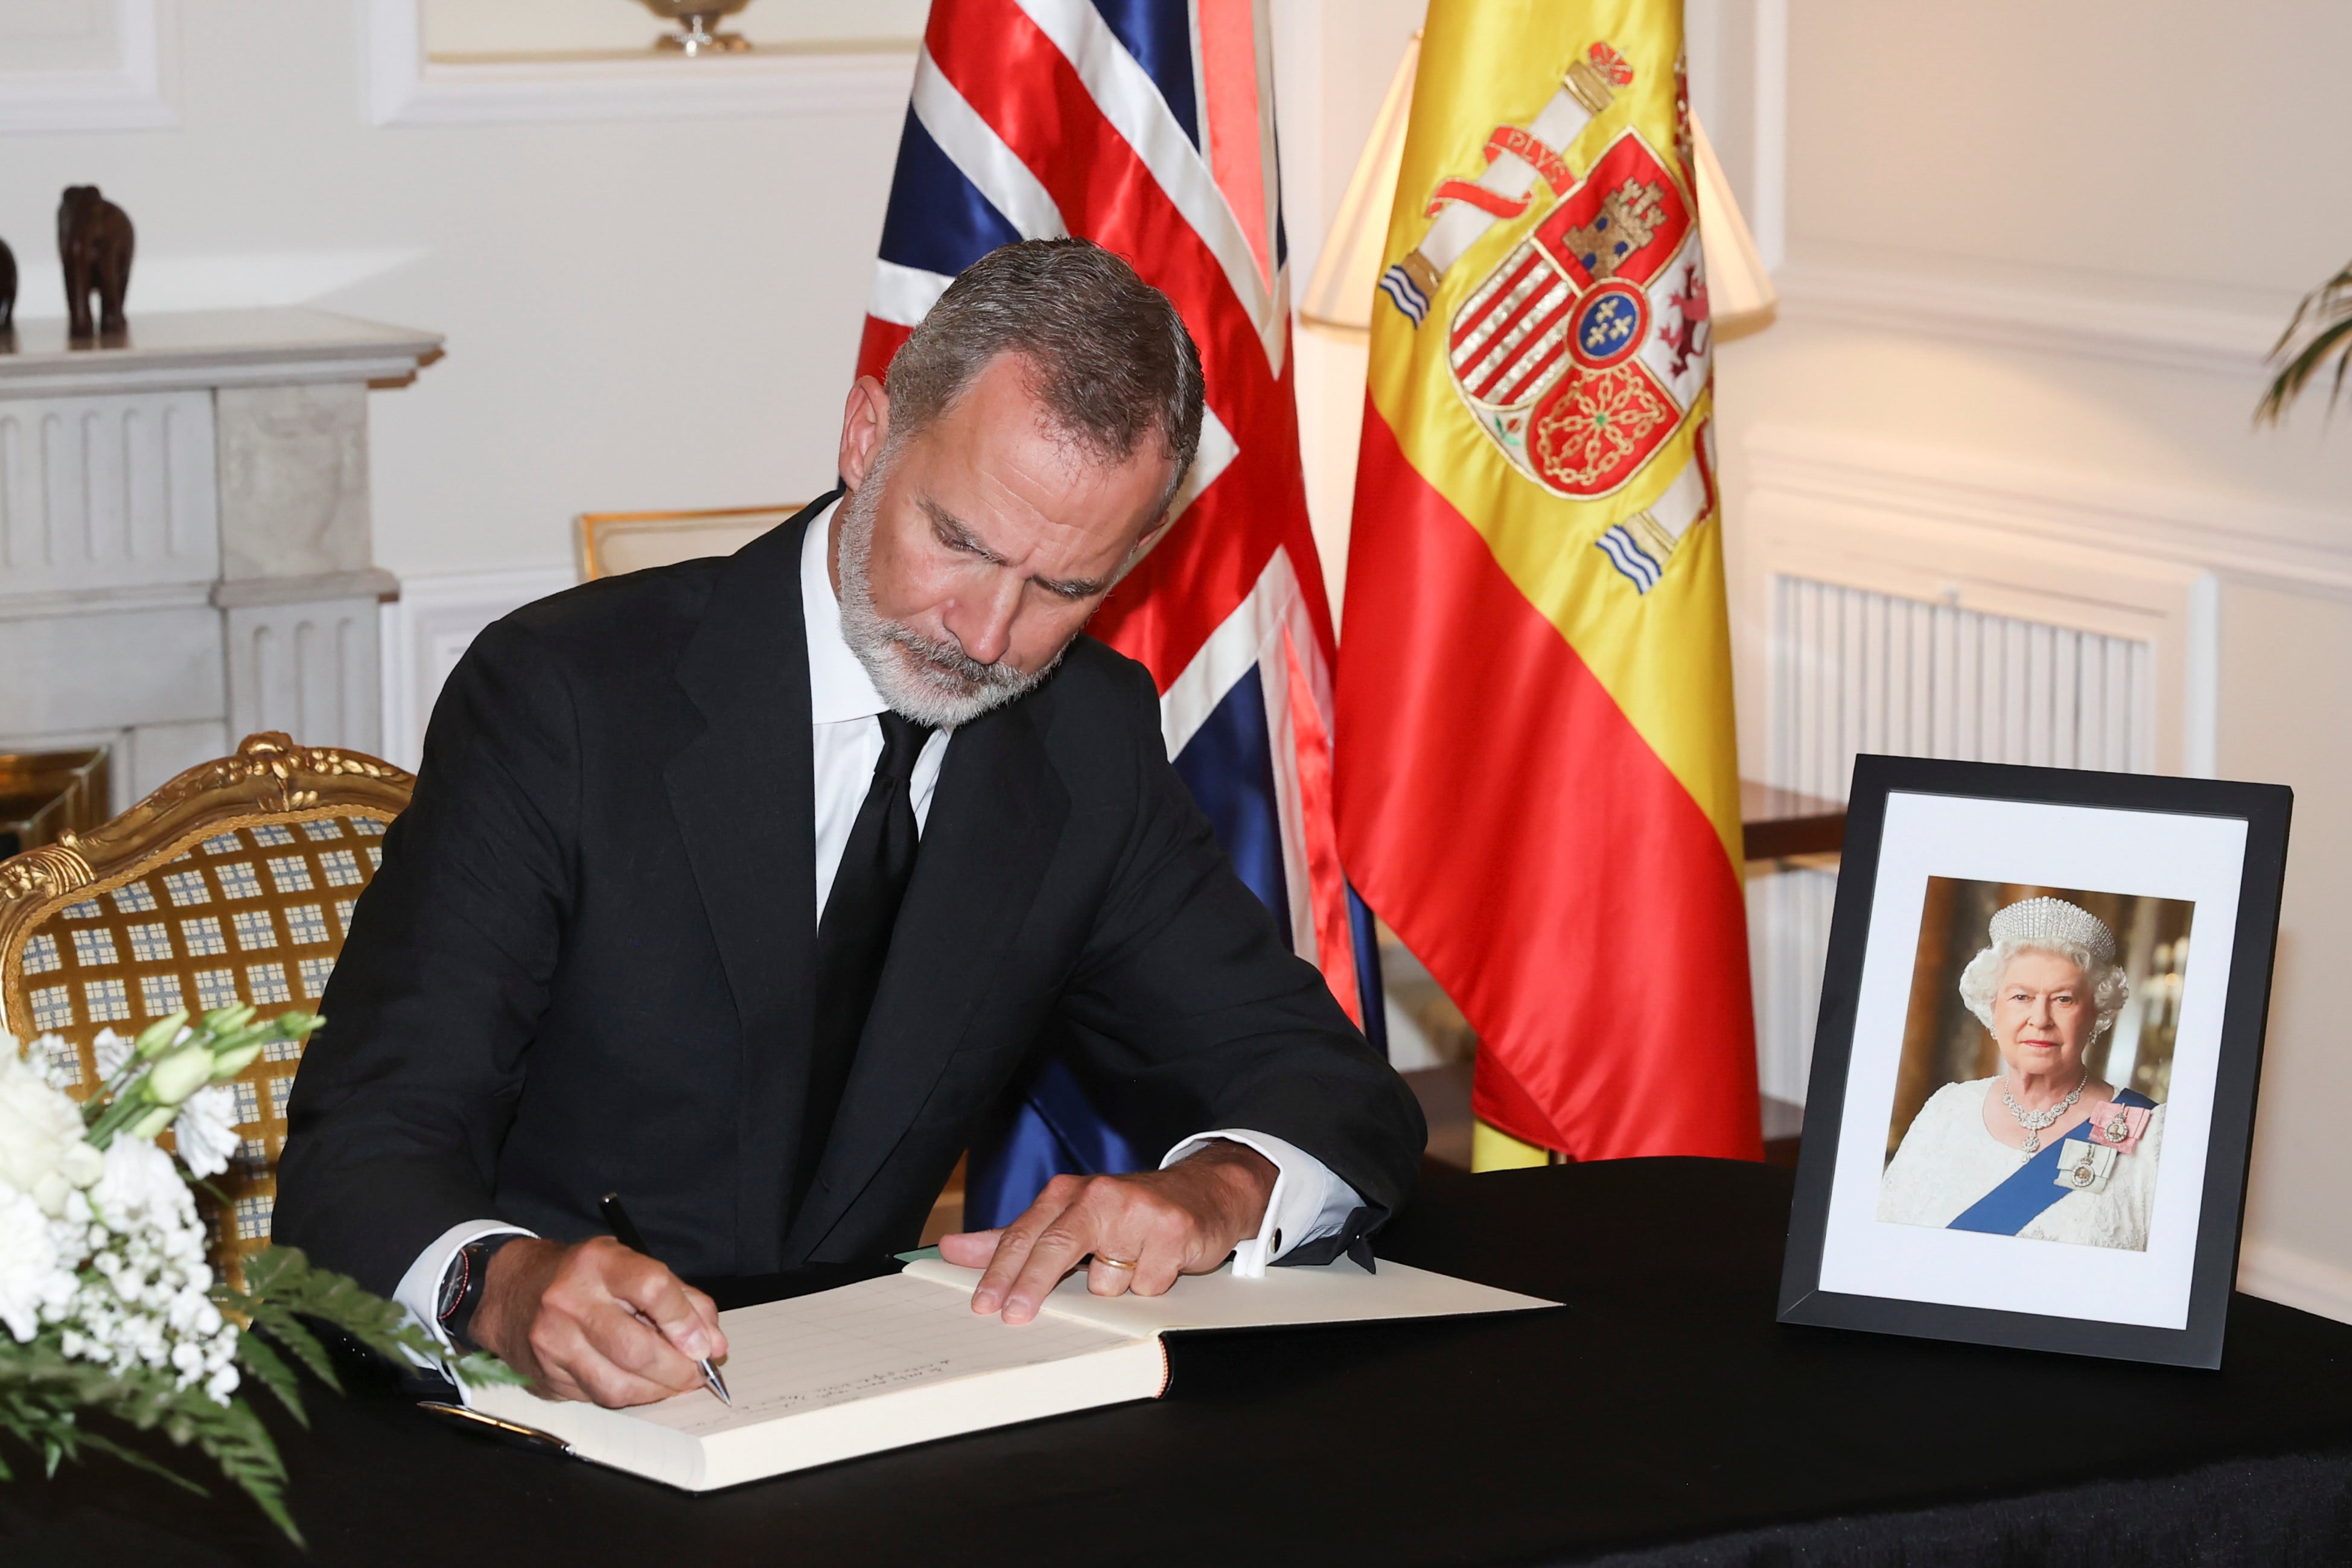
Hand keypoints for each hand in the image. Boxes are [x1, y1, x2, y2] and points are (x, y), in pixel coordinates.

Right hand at [469, 1236, 728, 1407]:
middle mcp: (570, 1301)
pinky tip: (642, 1386)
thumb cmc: (585, 1277)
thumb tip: (714, 1344)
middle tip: (698, 1374)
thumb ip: (681, 1299)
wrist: (513, 1291)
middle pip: (636, 1348)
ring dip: (657, 1392)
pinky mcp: (545, 1376)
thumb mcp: (632, 1265)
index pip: (652, 1288)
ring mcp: (552, 1342)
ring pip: (617, 1386)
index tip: (706, 1345)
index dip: (686, 1321)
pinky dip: (630, 1397)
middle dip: (677, 1370)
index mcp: (598, 1263)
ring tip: (674, 1383)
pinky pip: (597, 1398)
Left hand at [938, 1141, 1276, 1324]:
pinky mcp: (1173, 1231)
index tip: (982, 1304)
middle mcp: (1099, 1196)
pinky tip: (1160, 1264)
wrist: (1207, 1191)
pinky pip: (1147, 1286)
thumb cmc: (1129, 1212)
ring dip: (1115, 1288)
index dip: (1000, 1271)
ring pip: (1107, 1282)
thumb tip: (952, 1250)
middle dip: (1031, 1284)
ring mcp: (1138, 1212)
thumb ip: (1012, 1238)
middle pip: (1056, 1246)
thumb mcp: (1069, 1219)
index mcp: (1068, 1194)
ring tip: (1131, 1266)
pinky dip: (1151, 1285)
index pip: (1024, 1234)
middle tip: (1014, 1316)